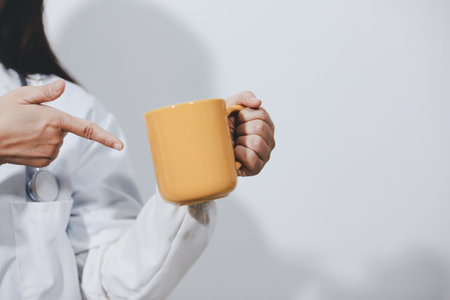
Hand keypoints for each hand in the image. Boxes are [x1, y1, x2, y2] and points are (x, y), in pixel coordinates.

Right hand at [0, 80, 122, 166]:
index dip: (106, 138)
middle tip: (29, 120)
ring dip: (46, 135)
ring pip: (57, 140)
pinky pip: (50, 151)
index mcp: (55, 120)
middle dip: (52, 123)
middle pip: (64, 129)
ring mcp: (50, 151)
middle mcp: (56, 138)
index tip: (120, 145)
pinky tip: (26, 141)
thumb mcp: (22, 96)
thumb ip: (45, 92)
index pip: (87, 129)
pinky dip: (41, 146)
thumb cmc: (1, 117)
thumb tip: (62, 85)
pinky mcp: (44, 161)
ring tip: (24, 130)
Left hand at [226, 91, 274, 175]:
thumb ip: (245, 97)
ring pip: (257, 143)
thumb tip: (258, 102)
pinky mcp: (256, 168)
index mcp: (266, 124)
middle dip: (242, 129)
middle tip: (235, 133)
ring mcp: (264, 155)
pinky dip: (241, 154)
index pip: (261, 115)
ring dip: (241, 142)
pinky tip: (235, 153)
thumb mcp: (230, 105)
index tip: (237, 120)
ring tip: (235, 144)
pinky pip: (253, 159)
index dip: (244, 116)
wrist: (207, 144)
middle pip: (261, 128)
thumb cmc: (221, 124)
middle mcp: (269, 140)